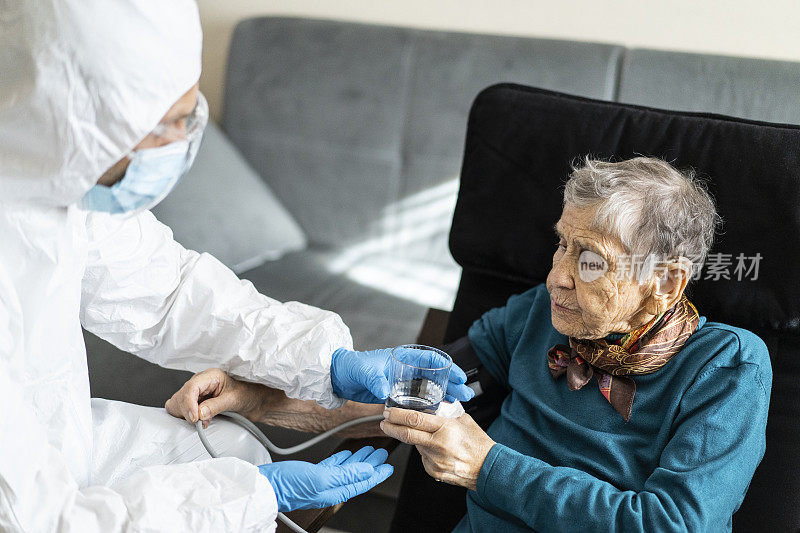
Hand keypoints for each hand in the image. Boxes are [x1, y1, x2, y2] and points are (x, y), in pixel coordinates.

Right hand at [165, 368, 265, 427]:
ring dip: (185, 415)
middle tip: (200, 422)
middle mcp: (200, 382)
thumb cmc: (247, 394)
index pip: (191, 387)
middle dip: (187, 411)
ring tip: (202, 421)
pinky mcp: (195, 403)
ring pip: (177, 403)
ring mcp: (196, 393)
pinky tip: (199, 422)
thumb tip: (199, 413)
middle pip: (180, 396)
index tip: (194, 418)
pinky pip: (181, 410)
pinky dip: (186, 418)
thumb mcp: (233, 400)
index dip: (189, 403)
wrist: (255, 401)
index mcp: (210, 376)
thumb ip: (215, 406)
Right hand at [258, 446, 393, 511]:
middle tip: (382, 454)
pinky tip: (345, 454)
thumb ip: (346, 475)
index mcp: (334, 491)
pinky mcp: (311, 475)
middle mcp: (329, 488)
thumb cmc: (288, 484)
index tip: (389, 466)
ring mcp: (320, 481)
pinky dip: (341, 459)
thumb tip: (367, 471)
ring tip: (369, 451)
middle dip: (371, 464)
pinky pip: (332, 467)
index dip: (377, 474)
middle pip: (357, 475)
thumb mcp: (321, 477)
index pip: (362, 482)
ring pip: (346, 469)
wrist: (264, 486)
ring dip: (358, 460)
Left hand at [330, 347, 474, 403]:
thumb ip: (373, 379)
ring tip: (461, 402)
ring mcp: (403, 381)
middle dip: (452, 382)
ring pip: (431, 386)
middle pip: (435, 374)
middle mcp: (406, 368)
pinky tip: (442, 409)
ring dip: (446, 393)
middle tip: (466, 393)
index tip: (458, 375)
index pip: (429, 358)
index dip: (446, 366)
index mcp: (401, 357)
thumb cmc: (350, 367)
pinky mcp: (399, 393)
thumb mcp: (362, 371)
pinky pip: (420, 398)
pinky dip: (432, 403)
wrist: (339, 377)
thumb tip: (383, 389)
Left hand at [380, 408, 494, 490]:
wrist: (488, 468)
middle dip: (392, 427)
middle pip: (407, 434)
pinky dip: (425, 451)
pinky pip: (423, 457)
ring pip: (416, 446)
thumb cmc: (479, 444)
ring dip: (414, 439)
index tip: (388, 411)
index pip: (414, 419)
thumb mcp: (463, 420)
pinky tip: (437, 450)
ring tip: (427, 436)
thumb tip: (433, 404)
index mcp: (445, 429)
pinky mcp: (434, 472)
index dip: (397, 415)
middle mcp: (438, 446)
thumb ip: (446, 412)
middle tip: (384, 422)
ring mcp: (435, 461)